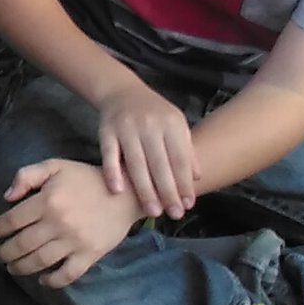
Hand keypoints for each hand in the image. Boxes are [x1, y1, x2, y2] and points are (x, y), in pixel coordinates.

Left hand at [0, 159, 145, 287]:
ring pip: (40, 261)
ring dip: (21, 268)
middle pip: (22, 245)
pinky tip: (42, 280)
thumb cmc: (86, 178)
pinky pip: (67, 274)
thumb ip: (27, 176)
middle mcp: (58, 223)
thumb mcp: (55, 166)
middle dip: (4, 253)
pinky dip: (52, 281)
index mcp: (47, 201)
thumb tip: (7, 197)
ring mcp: (74, 241)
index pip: (12, 220)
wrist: (126, 192)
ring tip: (12, 268)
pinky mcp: (90, 255)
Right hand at [93, 78, 197, 218]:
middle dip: (168, 192)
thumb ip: (186, 149)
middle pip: (160, 164)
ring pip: (137, 163)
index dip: (185, 183)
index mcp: (171, 123)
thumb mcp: (175, 124)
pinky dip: (113, 172)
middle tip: (174, 214)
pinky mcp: (106, 131)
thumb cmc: (154, 113)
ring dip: (145, 189)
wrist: (122, 90)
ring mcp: (126, 127)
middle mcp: (150, 124)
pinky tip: (118, 191)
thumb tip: (197, 178)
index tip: (188, 204)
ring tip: (153, 211)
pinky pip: (109, 154)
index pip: (180, 158)